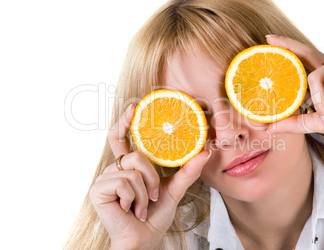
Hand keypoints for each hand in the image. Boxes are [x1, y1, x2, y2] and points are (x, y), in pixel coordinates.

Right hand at [89, 105, 210, 248]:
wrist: (145, 238)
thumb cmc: (156, 215)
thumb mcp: (174, 189)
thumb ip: (188, 171)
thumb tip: (205, 152)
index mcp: (129, 166)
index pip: (123, 138)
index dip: (125, 121)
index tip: (133, 108)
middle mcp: (115, 168)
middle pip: (135, 155)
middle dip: (151, 177)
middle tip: (154, 194)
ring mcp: (105, 178)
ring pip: (133, 169)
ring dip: (145, 192)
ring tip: (142, 206)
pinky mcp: (98, 190)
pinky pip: (124, 181)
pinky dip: (135, 198)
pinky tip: (130, 209)